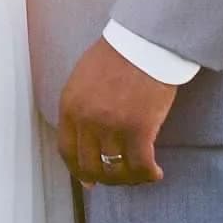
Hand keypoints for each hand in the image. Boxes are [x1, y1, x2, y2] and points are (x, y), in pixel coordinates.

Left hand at [57, 38, 176, 186]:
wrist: (144, 42)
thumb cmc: (117, 55)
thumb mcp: (83, 79)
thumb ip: (79, 107)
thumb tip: (85, 137)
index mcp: (69, 106)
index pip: (67, 151)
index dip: (78, 170)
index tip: (89, 180)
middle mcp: (87, 120)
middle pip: (90, 165)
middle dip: (104, 178)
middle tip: (118, 179)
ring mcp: (112, 126)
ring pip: (116, 170)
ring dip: (129, 178)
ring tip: (140, 174)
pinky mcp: (139, 129)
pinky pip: (141, 165)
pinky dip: (148, 174)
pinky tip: (156, 173)